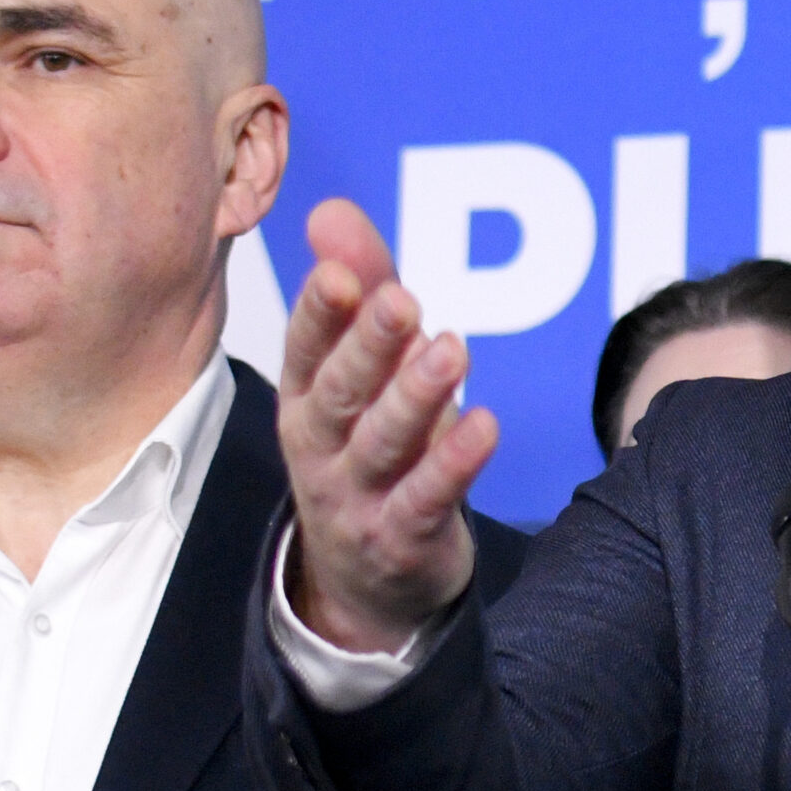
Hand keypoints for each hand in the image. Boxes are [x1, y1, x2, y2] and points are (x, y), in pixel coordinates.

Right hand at [279, 198, 498, 653]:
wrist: (363, 581)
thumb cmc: (363, 449)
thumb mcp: (355, 370)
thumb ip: (357, 286)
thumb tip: (330, 210)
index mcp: (304, 397)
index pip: (304, 348)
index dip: (320, 311)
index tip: (341, 273)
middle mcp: (320, 446)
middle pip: (340, 392)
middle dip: (368, 345)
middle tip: (400, 300)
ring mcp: (357, 497)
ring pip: (383, 443)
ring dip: (416, 397)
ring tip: (451, 350)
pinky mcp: (401, 538)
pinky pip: (427, 499)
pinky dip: (454, 464)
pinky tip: (485, 425)